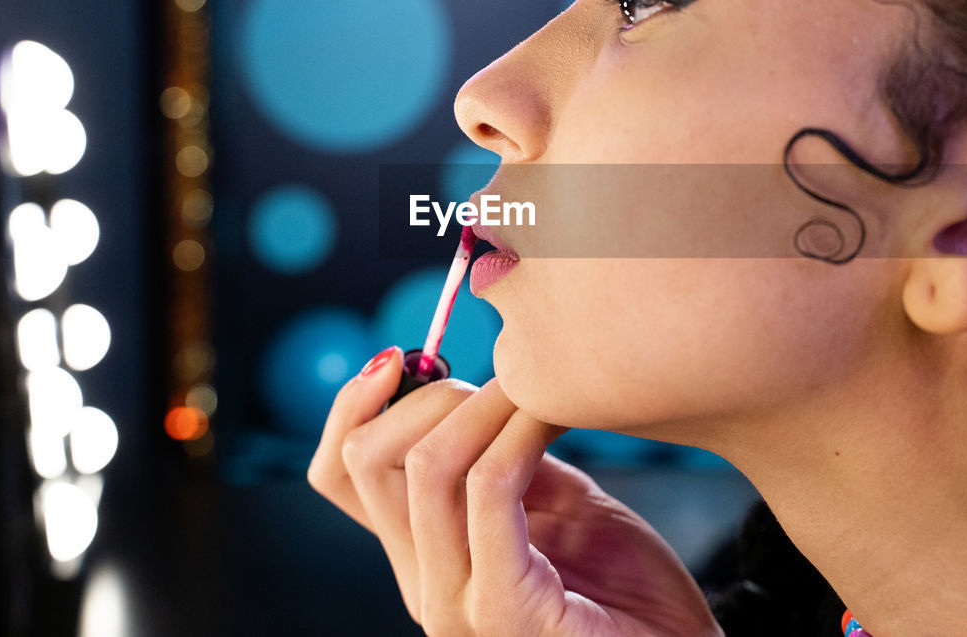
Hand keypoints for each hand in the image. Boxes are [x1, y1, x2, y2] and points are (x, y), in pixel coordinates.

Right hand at [307, 346, 722, 636]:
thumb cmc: (627, 588)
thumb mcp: (555, 501)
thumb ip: (506, 457)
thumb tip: (480, 384)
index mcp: (422, 557)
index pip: (339, 472)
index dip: (354, 404)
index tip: (401, 356)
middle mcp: (421, 584)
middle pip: (367, 461)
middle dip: (428, 393)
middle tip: (498, 378)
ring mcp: (455, 605)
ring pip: (423, 468)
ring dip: (480, 403)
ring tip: (533, 389)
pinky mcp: (502, 611)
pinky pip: (486, 492)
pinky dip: (515, 435)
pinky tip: (548, 417)